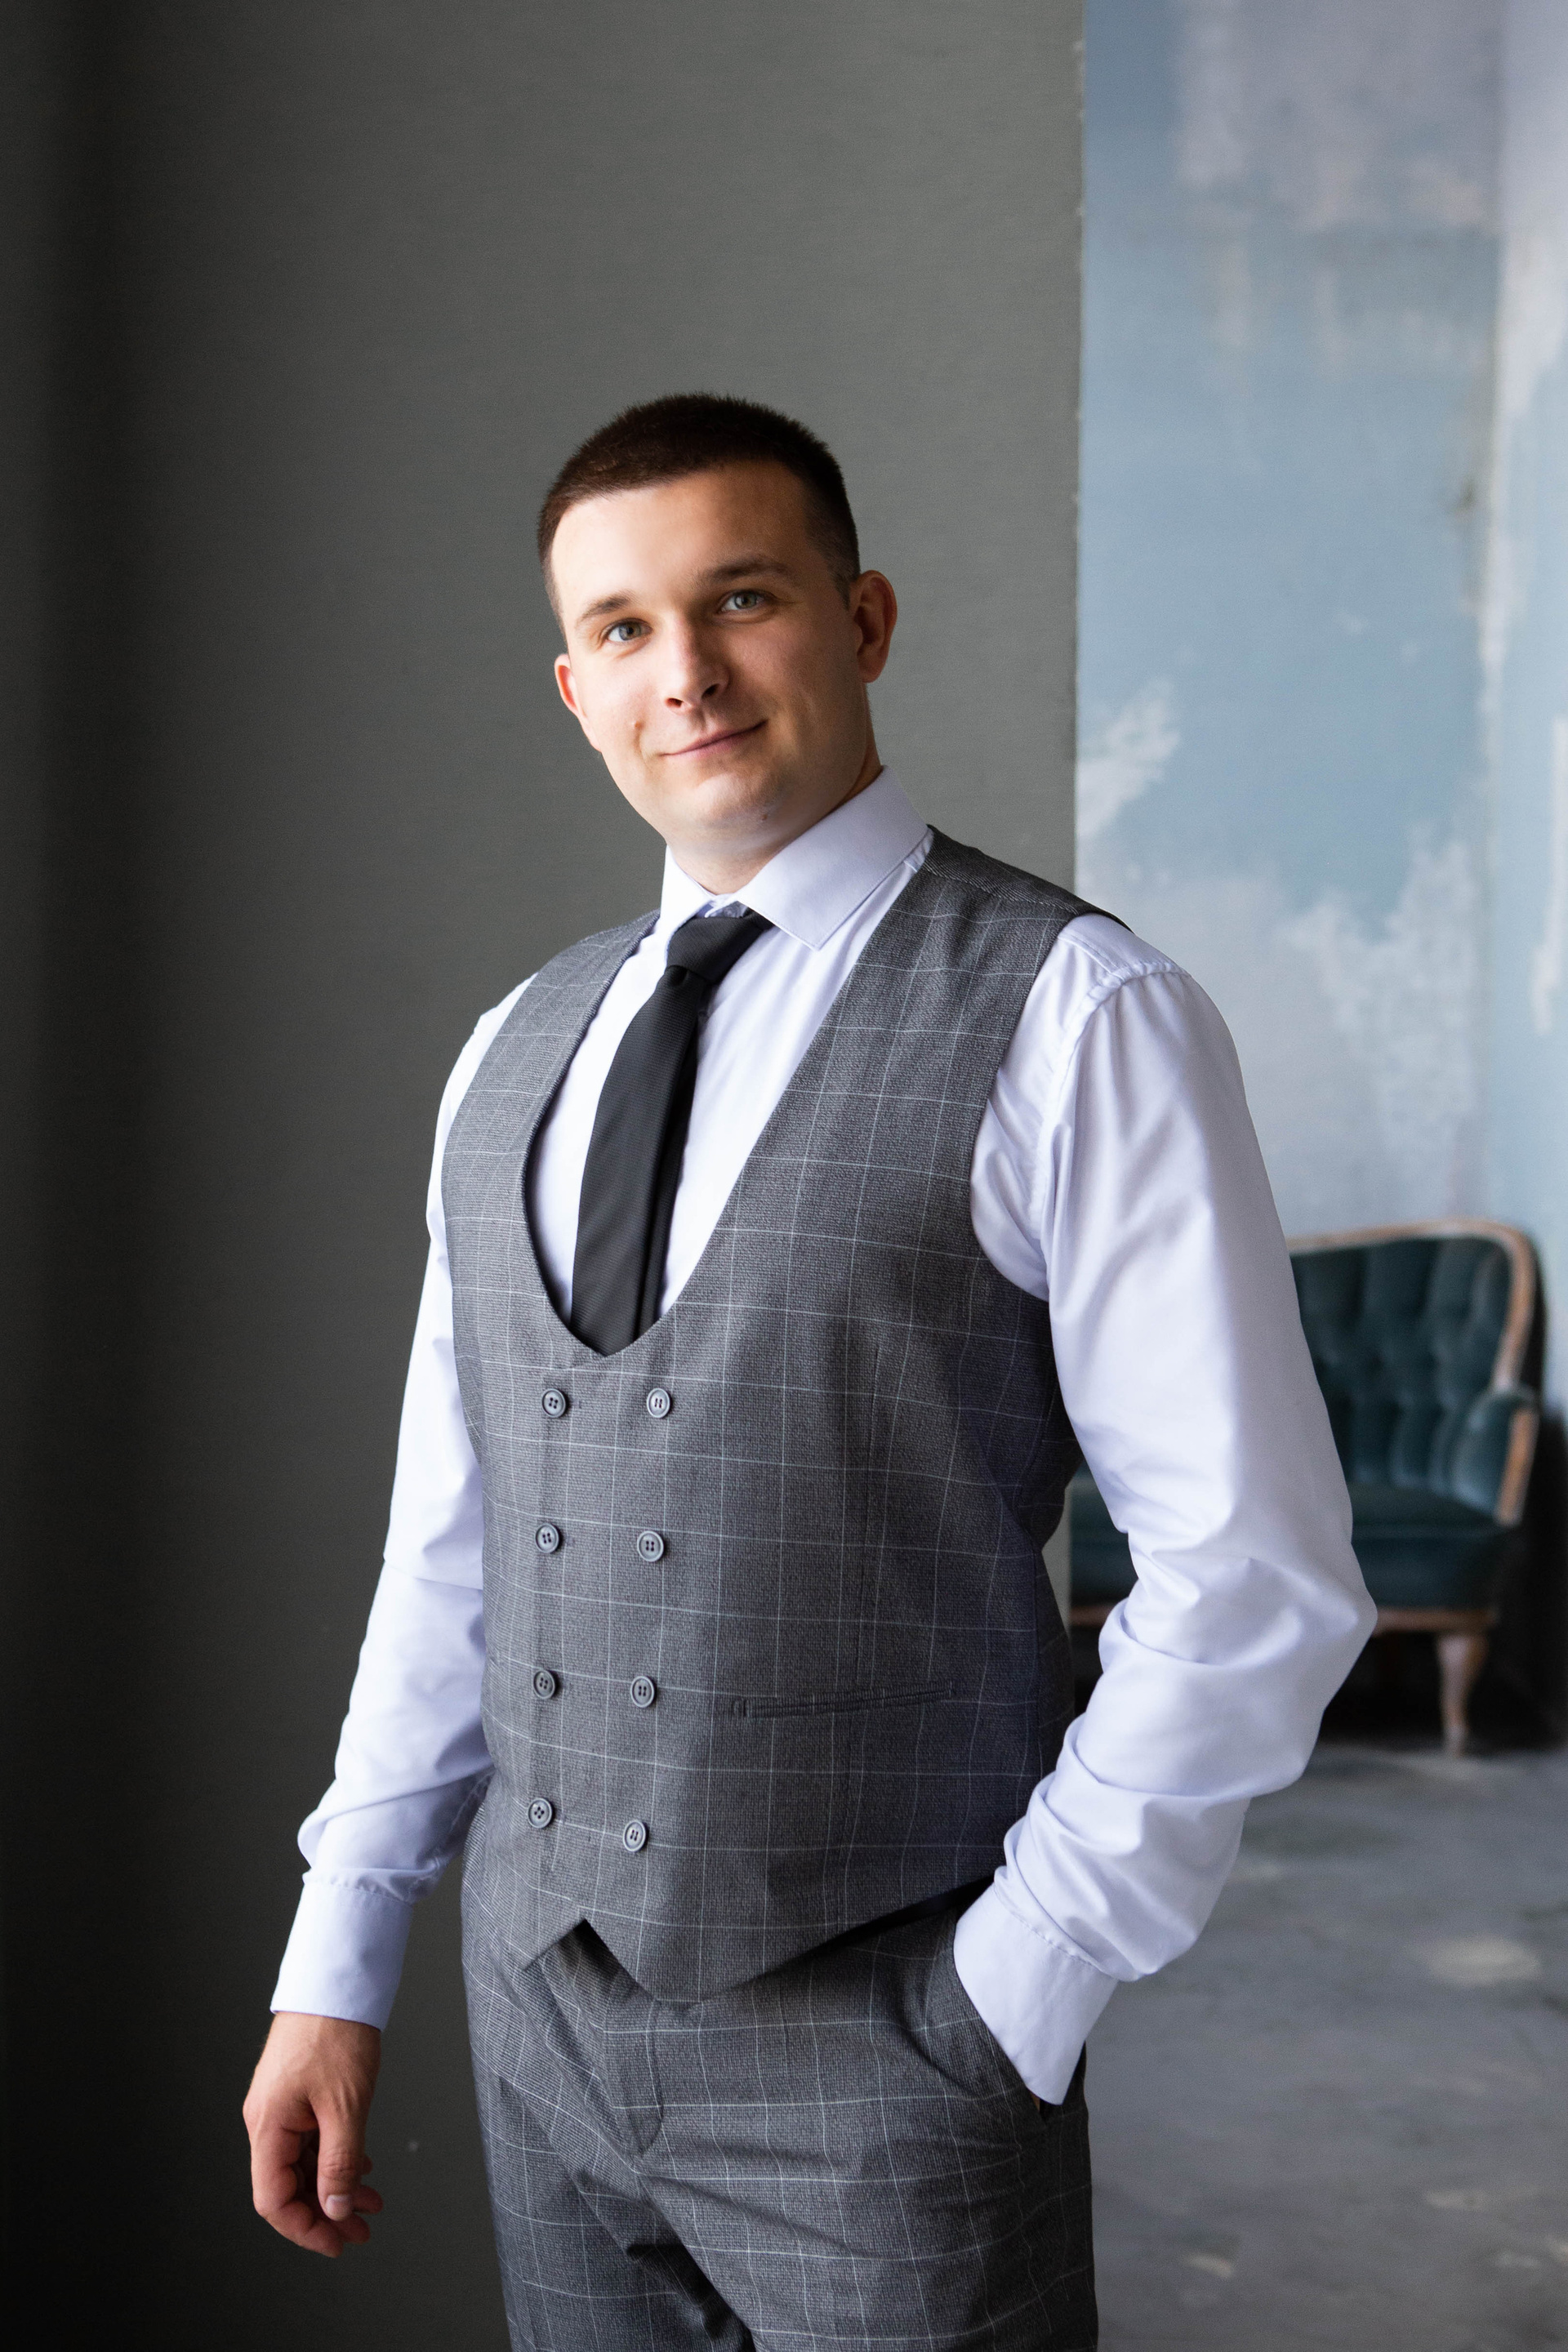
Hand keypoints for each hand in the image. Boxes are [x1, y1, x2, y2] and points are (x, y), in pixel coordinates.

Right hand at [243, 2011, 383, 2255]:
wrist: (338, 1982)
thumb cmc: (337, 2032)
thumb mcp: (346, 2106)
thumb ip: (339, 2162)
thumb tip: (334, 2209)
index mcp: (268, 2125)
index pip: (273, 2199)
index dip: (304, 2228)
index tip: (336, 2242)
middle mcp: (268, 2120)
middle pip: (289, 2186)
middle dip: (326, 2213)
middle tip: (361, 2231)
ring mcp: (282, 2108)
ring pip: (304, 2165)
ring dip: (336, 2187)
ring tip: (372, 2203)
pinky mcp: (298, 2096)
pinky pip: (312, 2141)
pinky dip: (337, 2159)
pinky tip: (364, 2169)